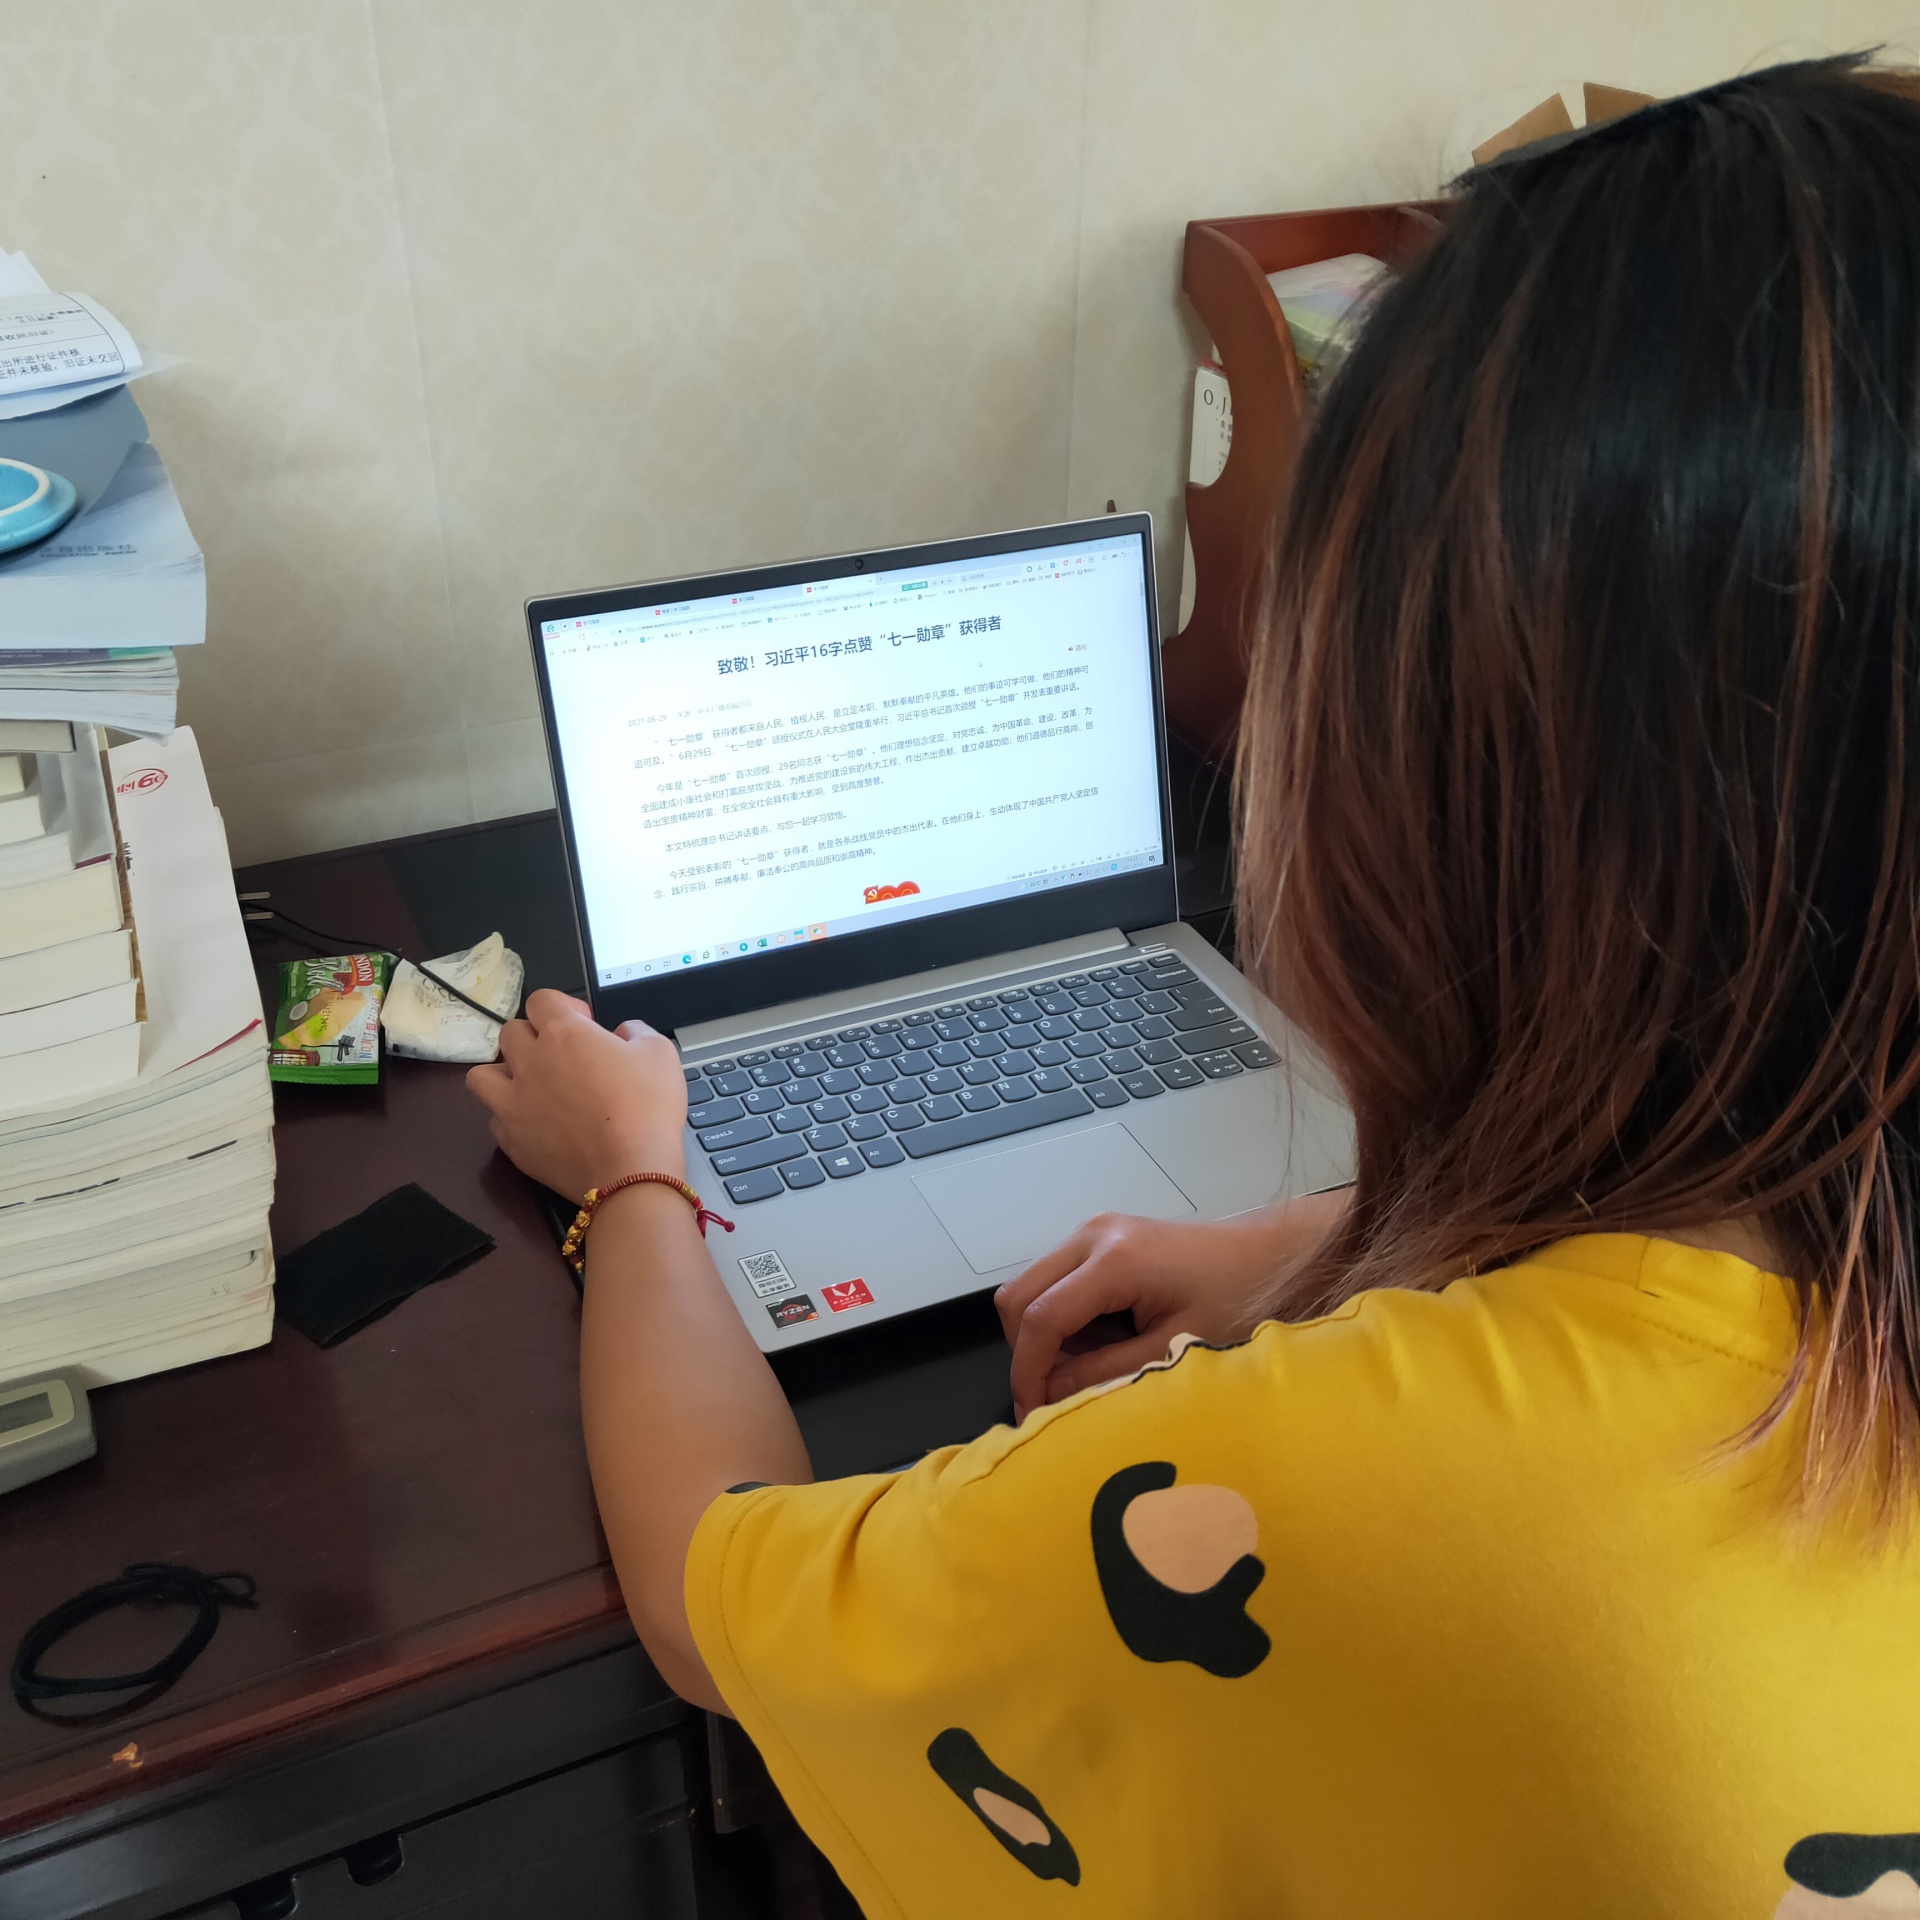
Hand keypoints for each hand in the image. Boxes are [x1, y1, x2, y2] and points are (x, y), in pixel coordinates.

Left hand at [466, 989, 687, 1200]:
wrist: (631, 1171)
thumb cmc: (647, 1108)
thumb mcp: (660, 1053)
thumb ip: (636, 1031)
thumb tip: (622, 1034)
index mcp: (564, 1033)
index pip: (542, 999)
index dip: (564, 1006)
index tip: (585, 1025)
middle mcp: (530, 1062)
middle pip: (510, 1032)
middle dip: (534, 1037)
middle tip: (561, 1056)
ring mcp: (514, 1104)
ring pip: (482, 1075)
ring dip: (504, 1074)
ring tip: (530, 1086)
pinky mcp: (511, 1141)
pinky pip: (495, 1119)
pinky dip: (512, 1117)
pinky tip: (536, 1123)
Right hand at [996, 1190, 1349, 1421]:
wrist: (1269, 1258)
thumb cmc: (1236, 1302)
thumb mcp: (1173, 1350)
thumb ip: (1106, 1374)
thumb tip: (1048, 1399)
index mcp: (1113, 1259)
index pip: (1039, 1318)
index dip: (1027, 1373)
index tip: (1031, 1417)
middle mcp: (1092, 1234)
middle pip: (1018, 1297)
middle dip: (1026, 1353)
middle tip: (1052, 1397)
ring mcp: (1093, 1230)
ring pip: (1030, 1287)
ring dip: (1041, 1335)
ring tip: (1081, 1371)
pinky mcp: (1099, 1237)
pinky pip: (1054, 1280)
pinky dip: (1058, 1317)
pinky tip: (1096, 1343)